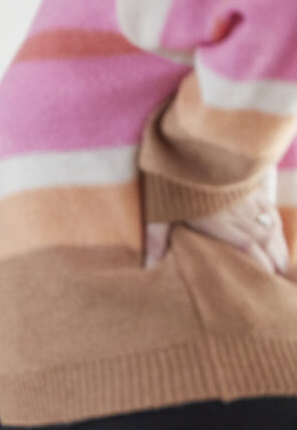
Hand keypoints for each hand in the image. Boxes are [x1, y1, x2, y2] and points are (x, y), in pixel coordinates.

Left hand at [146, 190, 288, 273]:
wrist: (189, 147)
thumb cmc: (171, 181)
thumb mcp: (159, 211)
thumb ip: (156, 239)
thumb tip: (146, 264)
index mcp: (219, 223)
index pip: (249, 250)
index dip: (261, 267)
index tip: (265, 283)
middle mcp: (240, 213)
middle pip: (265, 242)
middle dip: (275, 263)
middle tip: (279, 282)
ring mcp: (248, 200)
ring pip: (271, 228)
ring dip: (279, 248)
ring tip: (283, 267)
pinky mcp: (250, 187)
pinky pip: (270, 211)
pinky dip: (276, 227)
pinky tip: (277, 236)